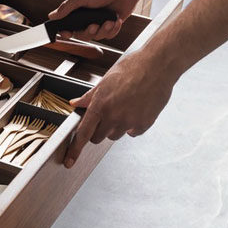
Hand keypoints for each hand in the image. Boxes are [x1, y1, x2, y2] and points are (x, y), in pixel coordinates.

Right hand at [48, 0, 143, 39]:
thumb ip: (66, 8)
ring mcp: (100, 21)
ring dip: (102, 30)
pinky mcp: (112, 24)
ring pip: (96, 36)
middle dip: (88, 32)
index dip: (66, 32)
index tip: (67, 33)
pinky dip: (113, 30)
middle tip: (93, 26)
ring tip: (108, 22)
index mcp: (78, 10)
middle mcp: (88, 17)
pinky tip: (115, 21)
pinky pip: (109, 35)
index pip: (68, 25)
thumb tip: (51, 16)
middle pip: (82, 34)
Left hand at [63, 50, 174, 167]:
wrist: (158, 65)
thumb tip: (75, 104)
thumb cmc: (131, 68)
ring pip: (115, 136)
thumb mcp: (105, 81)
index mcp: (100, 105)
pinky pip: (132, 133)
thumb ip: (89, 97)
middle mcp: (114, 116)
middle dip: (98, 130)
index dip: (75, 149)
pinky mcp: (145, 123)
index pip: (83, 133)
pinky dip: (132, 126)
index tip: (69, 161)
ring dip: (115, 128)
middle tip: (105, 116)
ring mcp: (130, 121)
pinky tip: (136, 110)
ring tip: (123, 107)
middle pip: (98, 137)